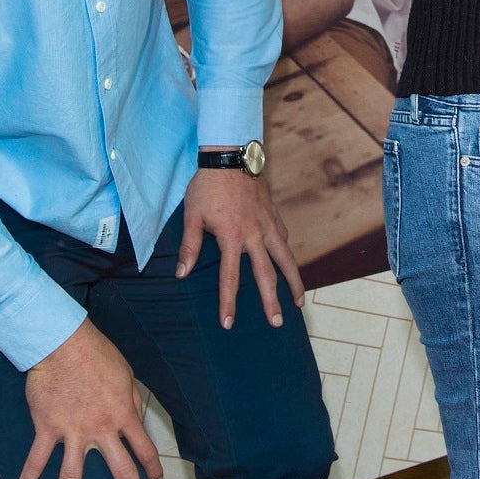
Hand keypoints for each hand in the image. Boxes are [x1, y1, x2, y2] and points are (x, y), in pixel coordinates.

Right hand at [18, 320, 162, 478]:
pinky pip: (37, 459)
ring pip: (71, 478)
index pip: (144, 448)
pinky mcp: (48, 428)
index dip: (152, 467)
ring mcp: (73, 432)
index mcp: (124, 415)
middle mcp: (102, 429)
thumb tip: (135, 417)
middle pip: (121, 471)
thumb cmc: (98, 354)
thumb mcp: (126, 375)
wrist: (64, 343)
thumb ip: (131, 401)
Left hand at [176, 163, 305, 329]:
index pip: (230, 277)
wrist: (231, 155)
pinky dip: (287, 254)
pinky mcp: (274, 215)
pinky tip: (288, 263)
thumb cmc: (207, 186)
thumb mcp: (191, 216)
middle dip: (271, 301)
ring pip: (286, 258)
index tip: (228, 323)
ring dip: (293, 282)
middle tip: (277, 323)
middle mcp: (254, 234)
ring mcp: (268, 224)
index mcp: (231, 237)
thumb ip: (190, 246)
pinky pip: (284, 239)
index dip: (228, 302)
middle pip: (267, 274)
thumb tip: (181, 274)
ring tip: (298, 302)